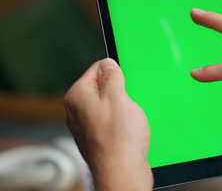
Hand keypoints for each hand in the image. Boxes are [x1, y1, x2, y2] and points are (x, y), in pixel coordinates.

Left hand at [64, 59, 152, 190]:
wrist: (122, 172)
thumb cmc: (119, 137)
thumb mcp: (118, 97)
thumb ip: (111, 76)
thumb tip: (107, 64)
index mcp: (77, 96)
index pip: (97, 69)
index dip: (116, 73)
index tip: (126, 82)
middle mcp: (76, 111)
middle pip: (102, 88)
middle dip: (120, 92)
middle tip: (129, 103)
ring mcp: (85, 126)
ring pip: (108, 106)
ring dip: (122, 109)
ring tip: (130, 119)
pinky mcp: (96, 139)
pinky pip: (110, 122)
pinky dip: (121, 124)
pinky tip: (129, 131)